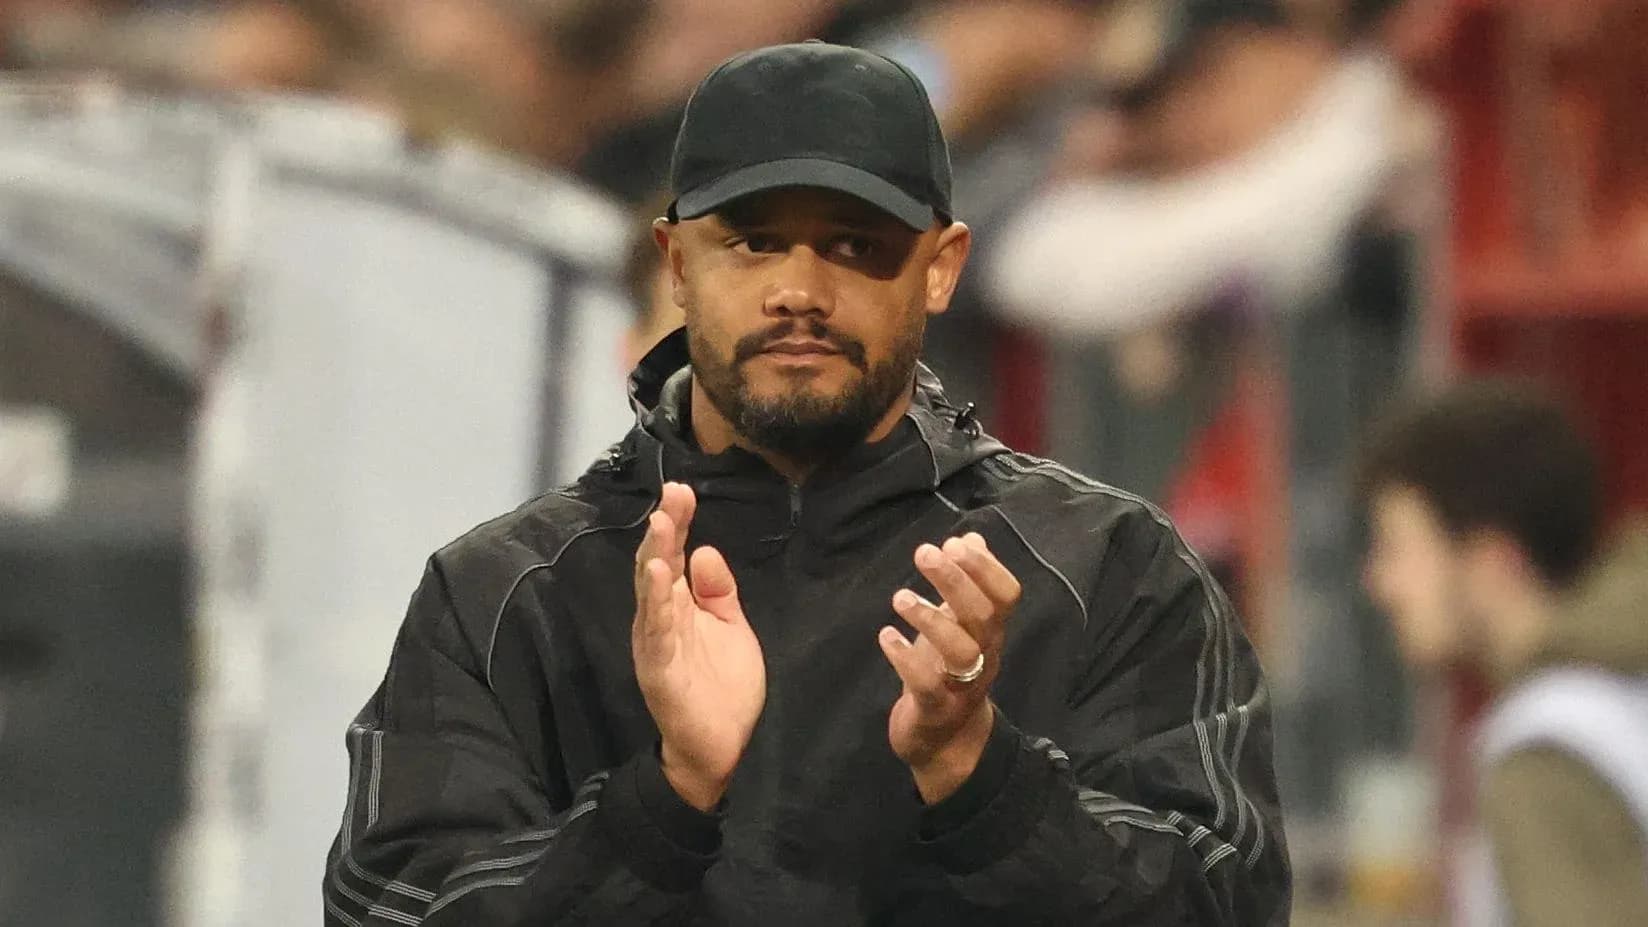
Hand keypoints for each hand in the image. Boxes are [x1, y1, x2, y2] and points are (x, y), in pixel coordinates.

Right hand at [632, 482, 765, 810]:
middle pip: (657, 564)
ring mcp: (656, 643)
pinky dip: (656, 603)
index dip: (677, 522)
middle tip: (673, 495)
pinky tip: (660, 578)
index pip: (674, 555)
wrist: (722, 748)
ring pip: (651, 594)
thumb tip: (704, 550)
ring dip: (655, 558)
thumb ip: (717, 591)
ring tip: (662, 524)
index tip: (684, 490)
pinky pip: (656, 632)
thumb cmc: (723, 688)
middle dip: (664, 529)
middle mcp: (661, 619)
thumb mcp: (729, 628)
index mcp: (678, 606)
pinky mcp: (659, 669)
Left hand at [877, 533, 1021, 803]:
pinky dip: (905, 657)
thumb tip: (971, 538)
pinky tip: (886, 635)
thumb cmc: (949, 672)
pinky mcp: (936, 709)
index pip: (1006, 596)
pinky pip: (926, 684)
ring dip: (930, 618)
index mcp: (991, 632)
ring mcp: (963, 685)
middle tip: (924, 552)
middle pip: (982, 615)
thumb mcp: (960, 626)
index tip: (956, 543)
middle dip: (955, 580)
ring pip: (961, 650)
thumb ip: (967, 584)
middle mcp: (985, 656)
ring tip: (899, 597)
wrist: (946, 742)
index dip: (987, 567)